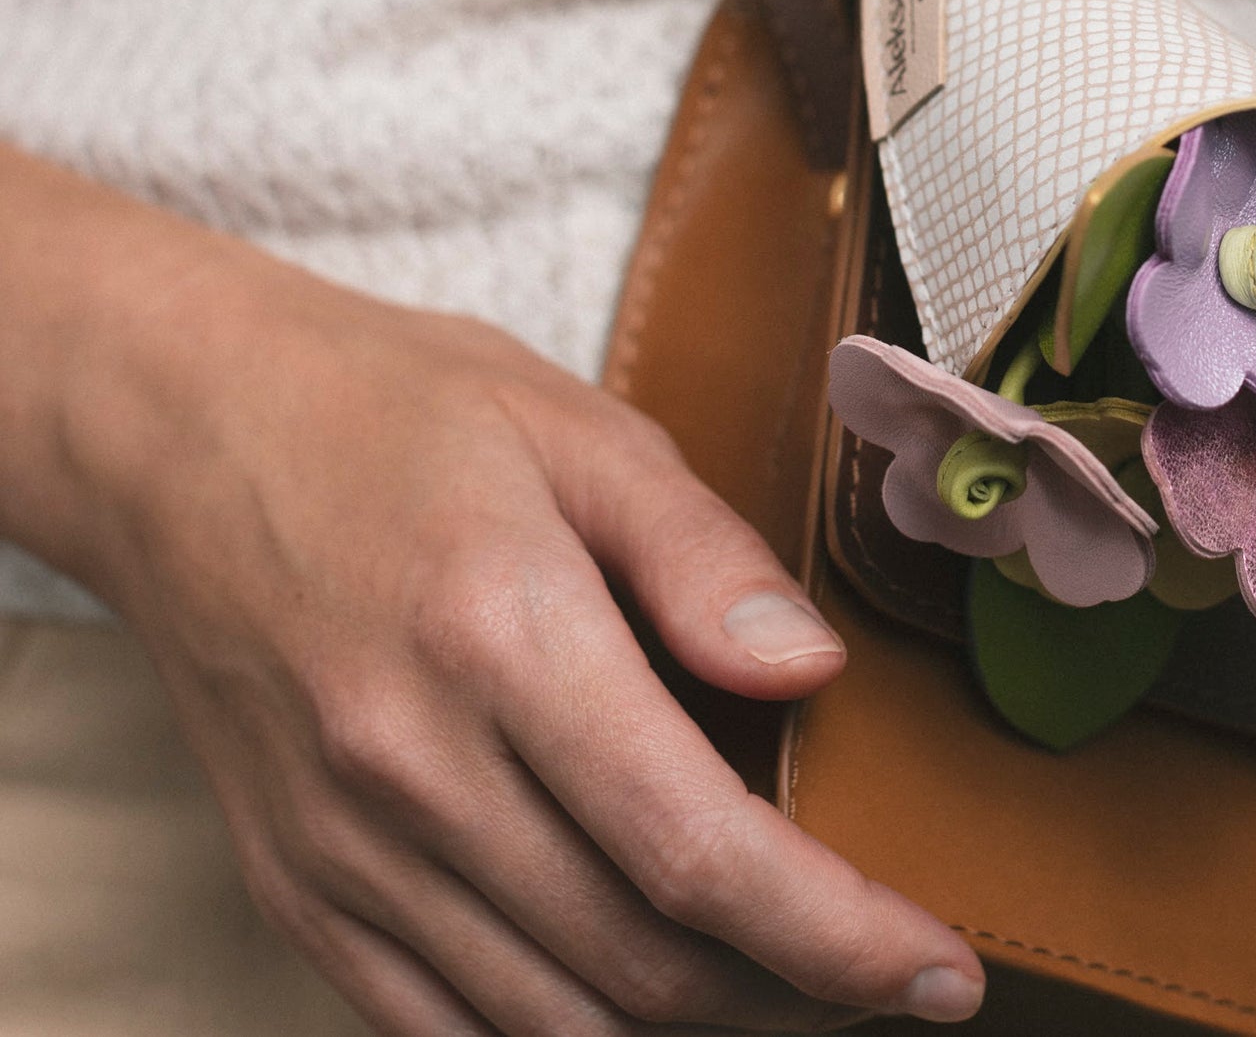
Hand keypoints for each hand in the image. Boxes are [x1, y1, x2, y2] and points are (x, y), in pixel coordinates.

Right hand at [0, 155, 982, 1033]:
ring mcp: (341, 850)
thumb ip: (702, 554)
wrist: (187, 435)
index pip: (698, 851)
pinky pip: (438, 1032)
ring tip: (786, 984)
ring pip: (551, 1026)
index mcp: (503, 639)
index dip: (838, 937)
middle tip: (883, 971)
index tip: (938, 975)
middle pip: (641, 966)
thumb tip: (810, 671)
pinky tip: (638, 989)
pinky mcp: (295, 889)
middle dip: (794, 993)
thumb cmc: (397, 411)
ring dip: (691, 1029)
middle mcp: (412, 772)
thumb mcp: (580, 429)